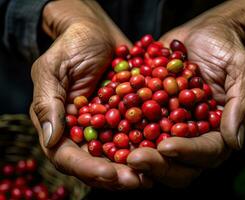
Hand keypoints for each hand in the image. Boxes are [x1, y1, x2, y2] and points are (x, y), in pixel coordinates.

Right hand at [30, 1, 151, 189]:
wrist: (97, 32)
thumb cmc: (71, 46)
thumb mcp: (52, 71)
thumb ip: (50, 105)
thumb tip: (51, 139)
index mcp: (62, 126)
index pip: (69, 156)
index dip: (87, 168)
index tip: (108, 173)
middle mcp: (86, 132)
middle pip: (98, 162)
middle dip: (117, 175)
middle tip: (137, 181)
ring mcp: (109, 126)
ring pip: (121, 154)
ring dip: (137, 166)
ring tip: (154, 173)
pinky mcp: (130, 116)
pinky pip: (140, 133)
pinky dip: (151, 143)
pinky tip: (166, 149)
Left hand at [128, 0, 244, 186]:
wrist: (203, 33)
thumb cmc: (226, 48)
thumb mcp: (241, 70)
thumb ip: (240, 104)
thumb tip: (235, 142)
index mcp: (218, 130)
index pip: (208, 151)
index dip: (188, 152)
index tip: (167, 146)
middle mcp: (194, 135)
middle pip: (179, 164)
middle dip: (158, 164)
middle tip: (134, 158)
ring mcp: (171, 127)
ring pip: (155, 153)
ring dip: (136, 155)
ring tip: (116, 151)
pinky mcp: (153, 115)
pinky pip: (137, 129)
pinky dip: (121, 133)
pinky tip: (105, 131)